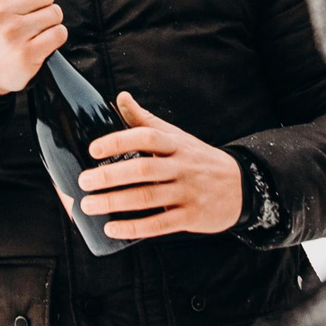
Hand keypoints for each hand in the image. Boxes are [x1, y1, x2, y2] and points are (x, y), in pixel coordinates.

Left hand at [75, 91, 242, 237]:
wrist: (242, 186)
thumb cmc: (198, 159)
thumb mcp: (178, 136)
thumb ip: (146, 120)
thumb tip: (121, 97)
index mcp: (176, 144)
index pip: (147, 137)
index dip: (119, 141)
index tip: (93, 149)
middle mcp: (182, 167)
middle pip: (143, 170)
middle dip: (110, 176)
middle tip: (83, 182)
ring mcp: (188, 192)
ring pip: (148, 198)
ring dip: (115, 202)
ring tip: (88, 205)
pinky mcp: (191, 217)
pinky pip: (159, 224)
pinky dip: (134, 227)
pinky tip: (112, 228)